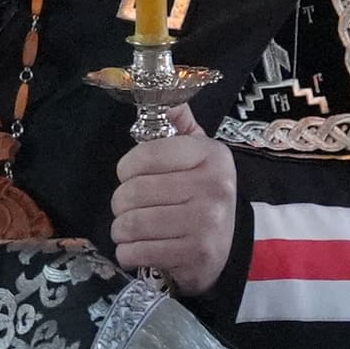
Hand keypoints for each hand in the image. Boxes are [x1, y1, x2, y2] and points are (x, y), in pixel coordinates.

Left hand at [106, 127, 239, 293]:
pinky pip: (138, 252)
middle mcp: (213, 187)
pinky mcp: (196, 255)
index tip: (130, 176)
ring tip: (130, 229)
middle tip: (128, 208)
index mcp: (210, 155)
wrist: (229, 245)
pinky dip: (128, 253)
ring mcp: (206, 223)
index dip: (126, 168)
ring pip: (131, 224)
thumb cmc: (203, 194)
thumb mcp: (198, 153)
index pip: (145, 155)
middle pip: (133, 192)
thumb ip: (178, 123)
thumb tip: (164, 93)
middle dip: (120, 203)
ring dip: (121, 230)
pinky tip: (138, 249)